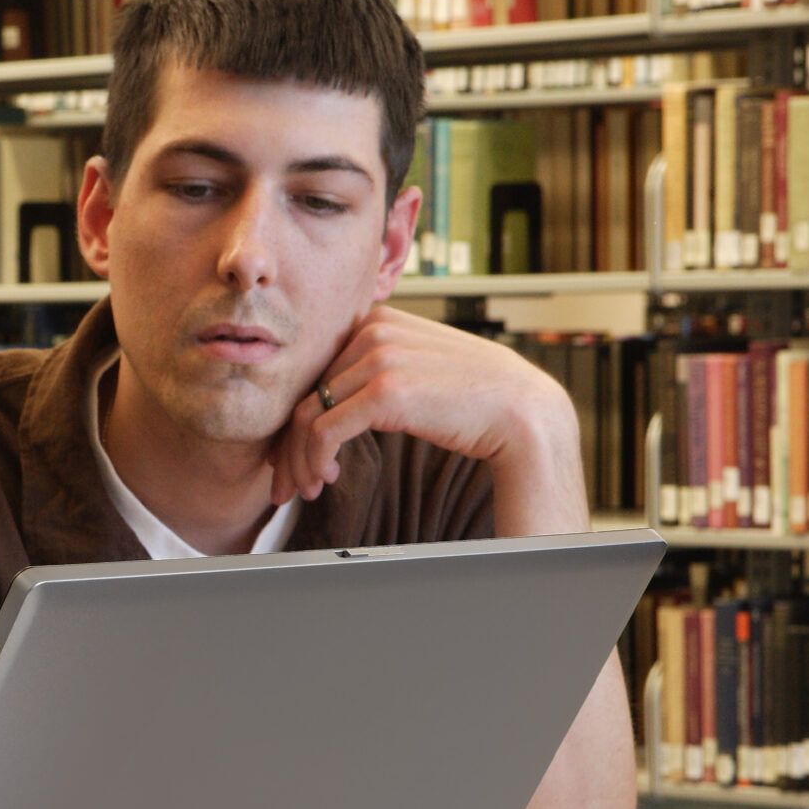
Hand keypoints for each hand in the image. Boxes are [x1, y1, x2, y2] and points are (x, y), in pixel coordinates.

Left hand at [270, 306, 575, 505]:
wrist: (522, 411)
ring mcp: (379, 357)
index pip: (316, 372)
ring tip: (304, 489)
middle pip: (306, 394)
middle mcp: (373, 330)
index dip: (297, 418)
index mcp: (376, 320)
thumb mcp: (414, 369)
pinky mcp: (385, 391)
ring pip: (307, 415)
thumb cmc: (470, 399)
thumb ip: (373, 372)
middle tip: (286, 482)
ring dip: (299, 460)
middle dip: (291, 445)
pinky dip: (315, 461)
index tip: (292, 454)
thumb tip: (327, 406)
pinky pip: (325, 431)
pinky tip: (325, 479)